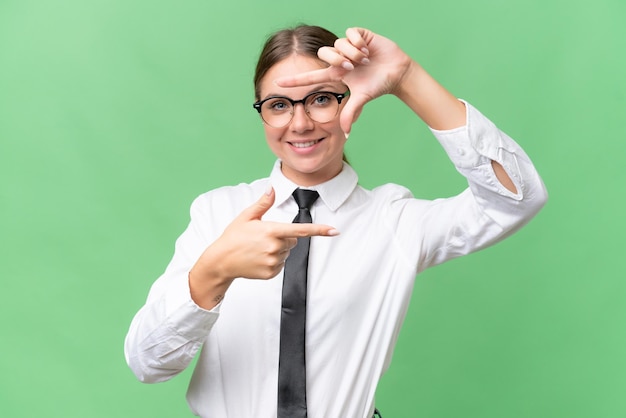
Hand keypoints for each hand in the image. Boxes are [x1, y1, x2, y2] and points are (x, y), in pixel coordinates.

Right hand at [189, 187, 337, 308]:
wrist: (221, 261)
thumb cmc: (233, 236)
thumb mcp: (246, 217)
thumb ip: (263, 203)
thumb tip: (272, 189)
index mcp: (271, 230)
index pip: (300, 230)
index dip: (319, 230)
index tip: (334, 231)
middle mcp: (275, 247)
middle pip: (293, 240)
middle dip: (283, 238)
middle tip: (263, 238)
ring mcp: (273, 261)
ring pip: (287, 253)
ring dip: (277, 250)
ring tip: (258, 249)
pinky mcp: (271, 273)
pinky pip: (280, 265)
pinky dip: (273, 261)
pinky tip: (258, 259)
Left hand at [275, 27, 414, 133]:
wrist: (397, 72)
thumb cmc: (378, 85)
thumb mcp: (362, 98)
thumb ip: (350, 113)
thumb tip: (346, 134)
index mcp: (336, 74)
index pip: (311, 77)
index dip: (295, 80)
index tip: (278, 83)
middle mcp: (338, 59)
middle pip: (324, 53)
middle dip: (338, 60)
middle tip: (353, 67)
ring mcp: (347, 46)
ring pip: (338, 44)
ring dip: (352, 53)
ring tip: (365, 59)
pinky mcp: (358, 34)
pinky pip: (350, 33)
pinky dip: (359, 42)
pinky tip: (367, 48)